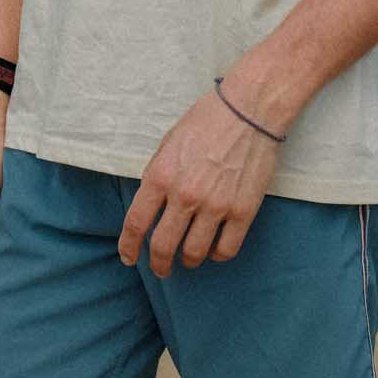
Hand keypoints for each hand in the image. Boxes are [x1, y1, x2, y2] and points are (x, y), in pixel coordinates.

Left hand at [117, 85, 279, 277]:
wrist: (249, 110)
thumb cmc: (206, 120)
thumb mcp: (168, 142)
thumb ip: (157, 175)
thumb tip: (151, 204)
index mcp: (161, 175)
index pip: (136, 222)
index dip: (129, 246)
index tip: (128, 256)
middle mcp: (185, 195)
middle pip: (163, 246)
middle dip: (158, 263)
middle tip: (160, 268)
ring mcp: (215, 205)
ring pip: (194, 253)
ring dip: (188, 260)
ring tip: (188, 256)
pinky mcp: (243, 211)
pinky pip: (226, 250)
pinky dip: (216, 255)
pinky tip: (214, 248)